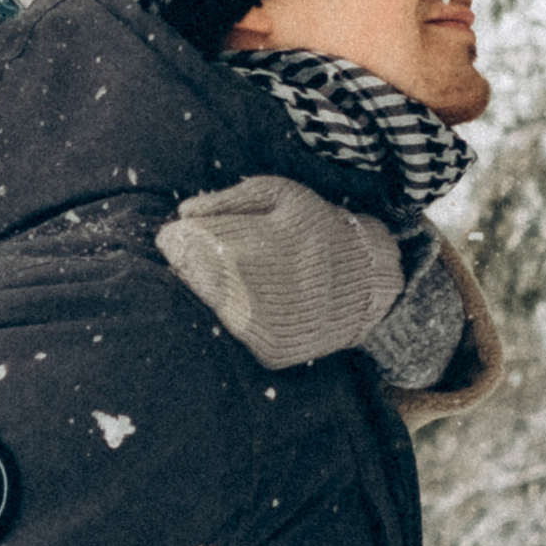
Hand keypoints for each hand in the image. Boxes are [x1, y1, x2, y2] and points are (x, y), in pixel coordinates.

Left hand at [158, 175, 403, 369]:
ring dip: (207, 293)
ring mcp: (266, 327)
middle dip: (188, 267)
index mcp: (259, 246)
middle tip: (191, 256)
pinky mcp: (271, 351)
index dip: (178, 240)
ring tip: (222, 277)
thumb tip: (183, 212)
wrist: (371, 279)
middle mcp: (261, 291)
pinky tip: (244, 300)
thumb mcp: (281, 195)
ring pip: (210, 310)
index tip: (175, 236)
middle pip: (195, 282)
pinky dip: (230, 317)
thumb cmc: (318, 228)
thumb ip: (229, 200)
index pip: (190, 247)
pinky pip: (232, 333)